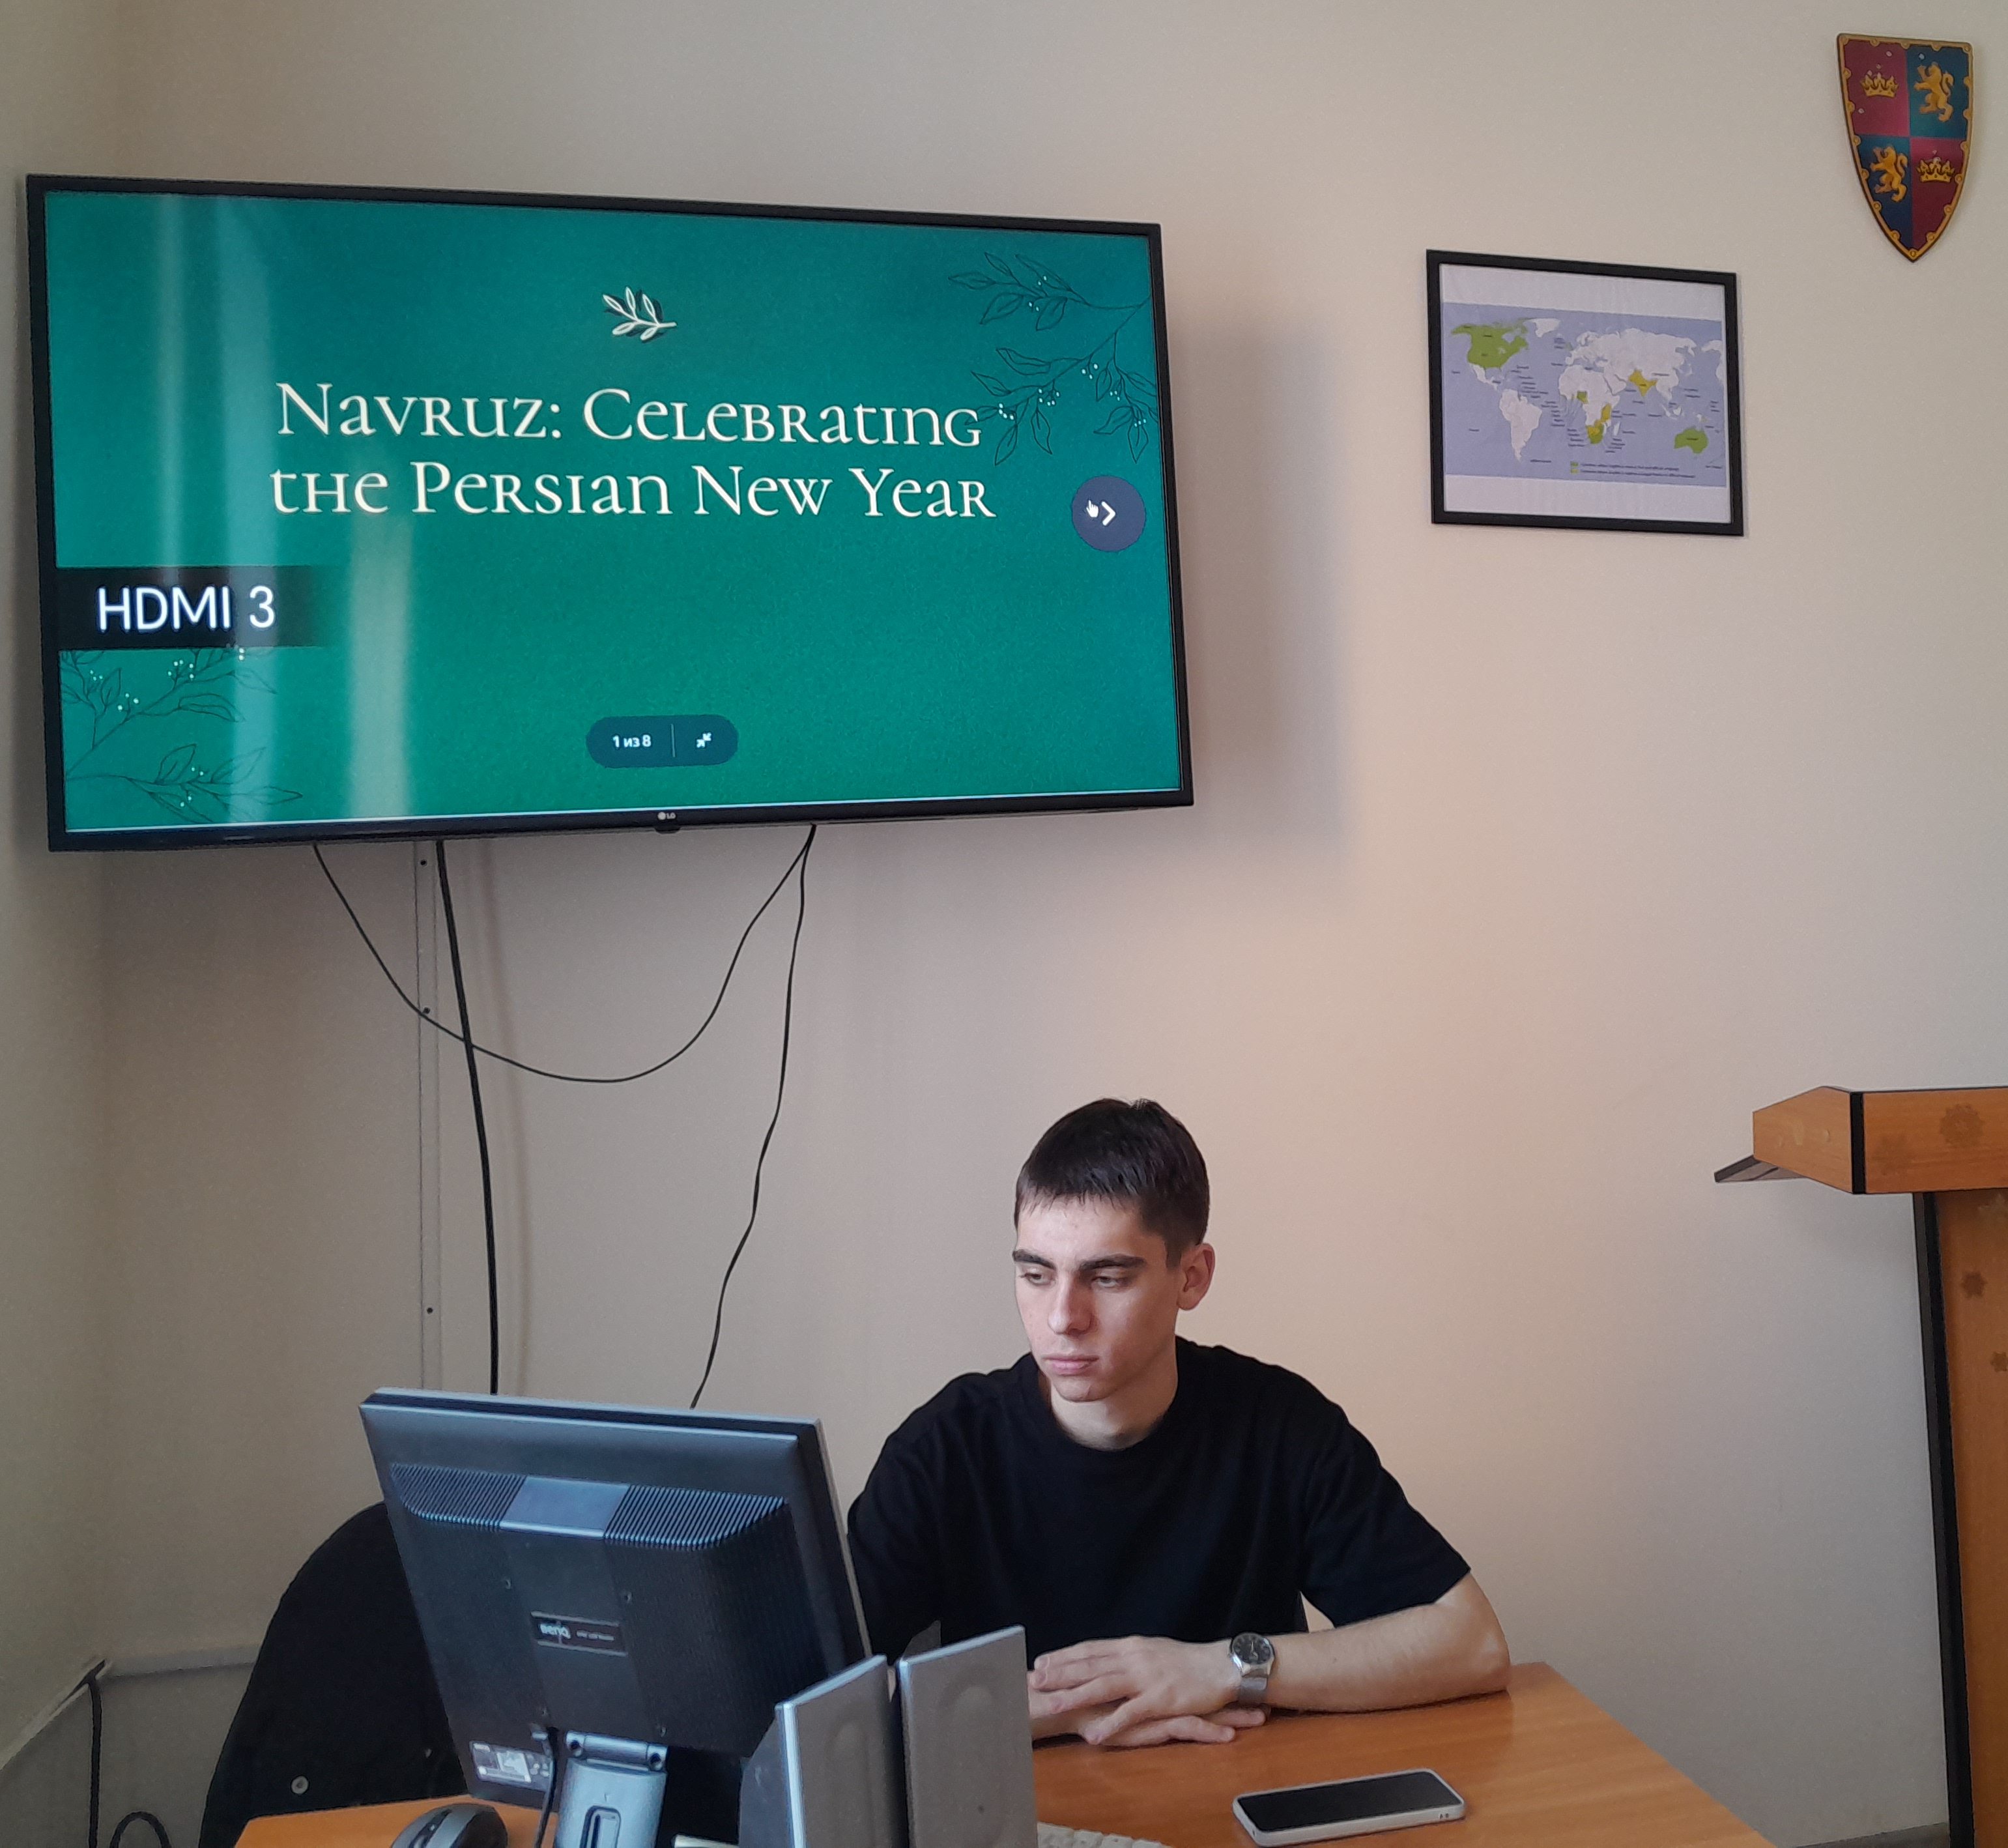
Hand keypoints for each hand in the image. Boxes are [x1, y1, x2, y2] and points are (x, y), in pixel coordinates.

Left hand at [1028, 1636, 1248, 1743]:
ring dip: (1075, 1695)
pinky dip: (1111, 1724)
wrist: (1221, 1666)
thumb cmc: (1187, 1662)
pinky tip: (1095, 1735)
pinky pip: (1131, 1713)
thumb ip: (1127, 1657)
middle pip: (1090, 1665)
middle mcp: (1134, 1658)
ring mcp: (1146, 1678)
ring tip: (1052, 1704)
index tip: (1040, 1661)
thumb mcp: (1152, 1651)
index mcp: (1131, 1646)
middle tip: (1034, 1680)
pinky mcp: (1161, 1699)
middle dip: (1060, 1673)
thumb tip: (1103, 1661)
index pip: (1090, 1649)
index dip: (1064, 1656)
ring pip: (1103, 1686)